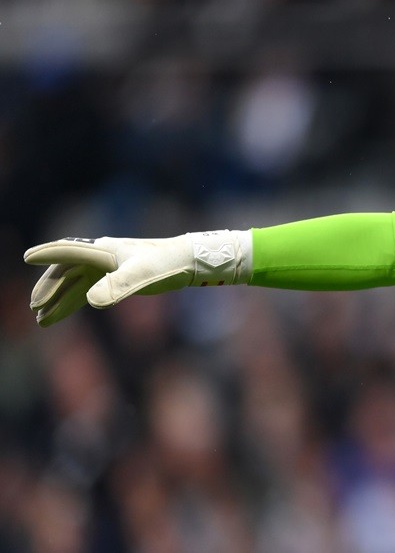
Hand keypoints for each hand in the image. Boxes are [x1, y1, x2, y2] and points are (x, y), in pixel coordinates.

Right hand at [24, 231, 250, 326]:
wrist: (190, 261)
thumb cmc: (166, 265)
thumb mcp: (141, 277)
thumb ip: (116, 287)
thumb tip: (90, 301)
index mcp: (104, 250)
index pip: (68, 252)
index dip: (47, 255)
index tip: (27, 256)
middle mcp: (103, 255)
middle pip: (67, 271)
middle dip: (50, 289)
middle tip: (36, 309)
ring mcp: (110, 265)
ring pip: (77, 282)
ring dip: (61, 300)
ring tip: (44, 322)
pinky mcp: (119, 275)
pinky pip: (90, 288)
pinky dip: (77, 300)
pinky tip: (67, 312)